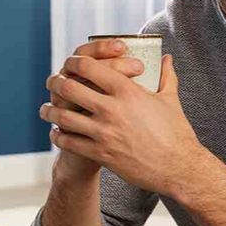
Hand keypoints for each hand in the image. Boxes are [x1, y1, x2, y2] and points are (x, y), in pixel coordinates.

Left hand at [41, 53, 204, 195]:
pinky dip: (58, 136)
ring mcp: (105, 132)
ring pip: (63, 117)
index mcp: (127, 90)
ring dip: (50, 112)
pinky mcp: (101, 154)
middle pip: (69, 87)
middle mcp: (112, 109)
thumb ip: (166, 76)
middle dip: (55, 83)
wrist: (179, 168)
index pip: (88, 66)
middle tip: (51, 83)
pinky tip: (56, 133)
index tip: (68, 64)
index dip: (72, 62)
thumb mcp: (171, 100)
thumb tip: (167, 58)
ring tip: (46, 110)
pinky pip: (69, 142)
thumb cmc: (176, 132)